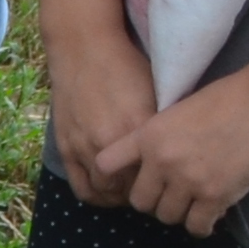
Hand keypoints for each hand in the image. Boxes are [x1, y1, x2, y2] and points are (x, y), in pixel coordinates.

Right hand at [40, 24, 156, 205]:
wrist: (83, 48)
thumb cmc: (125, 66)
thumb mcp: (155, 94)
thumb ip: (164, 128)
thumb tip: (182, 151)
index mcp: (139, 130)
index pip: (158, 176)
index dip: (167, 186)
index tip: (172, 185)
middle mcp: (111, 144)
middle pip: (133, 190)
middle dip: (145, 196)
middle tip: (155, 192)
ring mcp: (85, 148)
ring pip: (106, 194)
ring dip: (120, 199)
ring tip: (130, 193)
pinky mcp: (66, 148)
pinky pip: (81, 187)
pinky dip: (96, 196)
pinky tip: (107, 191)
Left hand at [93, 73, 248, 238]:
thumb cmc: (223, 100)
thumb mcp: (175, 111)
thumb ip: (157, 137)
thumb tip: (147, 163)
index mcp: (147, 136)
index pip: (106, 164)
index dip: (115, 177)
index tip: (129, 179)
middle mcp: (161, 161)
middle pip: (140, 202)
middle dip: (154, 201)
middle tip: (170, 195)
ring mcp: (188, 181)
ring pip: (168, 217)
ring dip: (179, 212)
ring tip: (192, 203)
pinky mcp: (215, 196)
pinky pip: (196, 227)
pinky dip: (201, 225)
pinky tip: (209, 215)